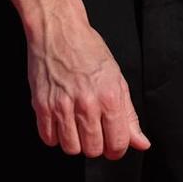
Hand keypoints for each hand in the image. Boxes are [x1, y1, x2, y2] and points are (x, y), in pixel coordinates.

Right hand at [28, 13, 150, 158]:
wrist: (58, 31)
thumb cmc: (89, 51)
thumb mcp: (117, 79)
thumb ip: (129, 115)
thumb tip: (141, 143)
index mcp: (109, 97)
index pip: (118, 143)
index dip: (117, 148)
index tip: (113, 142)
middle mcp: (86, 104)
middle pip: (93, 150)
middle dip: (96, 145)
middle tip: (94, 130)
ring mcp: (61, 106)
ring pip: (71, 149)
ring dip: (75, 142)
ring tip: (76, 124)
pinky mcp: (41, 105)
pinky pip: (49, 139)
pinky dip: (55, 135)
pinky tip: (61, 120)